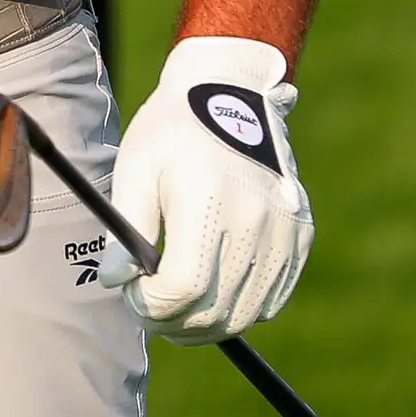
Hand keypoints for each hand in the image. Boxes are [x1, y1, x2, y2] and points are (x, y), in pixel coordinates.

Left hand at [111, 37, 312, 342]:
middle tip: (149, 310)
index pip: (183, 286)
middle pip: (214, 309)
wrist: (232, 91)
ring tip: (178, 309)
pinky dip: (241, 309)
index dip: (151, 305)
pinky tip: (214, 292)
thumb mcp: (137, 169)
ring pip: (245, 313)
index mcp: (209, 198)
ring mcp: (284, 228)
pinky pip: (272, 299)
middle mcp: (255, 217)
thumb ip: (126, 230)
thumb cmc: (173, 131)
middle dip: (172, 323)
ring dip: (205, 325)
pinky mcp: (300, 233)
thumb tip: (115, 282)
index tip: (133, 296)